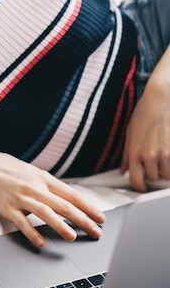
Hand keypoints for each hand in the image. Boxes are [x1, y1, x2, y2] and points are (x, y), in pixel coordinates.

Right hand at [0, 150, 104, 246]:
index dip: (88, 207)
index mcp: (45, 179)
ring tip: (72, 236)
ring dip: (60, 225)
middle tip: (96, 232)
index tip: (101, 218)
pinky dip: (32, 233)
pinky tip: (41, 242)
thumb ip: (52, 187)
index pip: (72, 195)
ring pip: (45, 213)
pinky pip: (22, 222)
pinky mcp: (8, 208)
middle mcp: (36, 188)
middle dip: (83, 220)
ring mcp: (22, 198)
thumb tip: (72, 200)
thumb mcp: (35, 174)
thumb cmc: (13, 171)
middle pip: (63, 206)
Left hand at [121, 76, 169, 190]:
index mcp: (135, 153)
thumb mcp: (130, 134)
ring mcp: (166, 154)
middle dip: (153, 173)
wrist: (161, 100)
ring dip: (165, 169)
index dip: (140, 187)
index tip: (143, 186)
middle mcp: (150, 156)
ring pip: (167, 175)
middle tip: (153, 162)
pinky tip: (168, 153)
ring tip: (163, 155)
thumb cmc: (144, 114)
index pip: (137, 182)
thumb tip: (123, 170)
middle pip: (153, 179)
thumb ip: (126, 155)